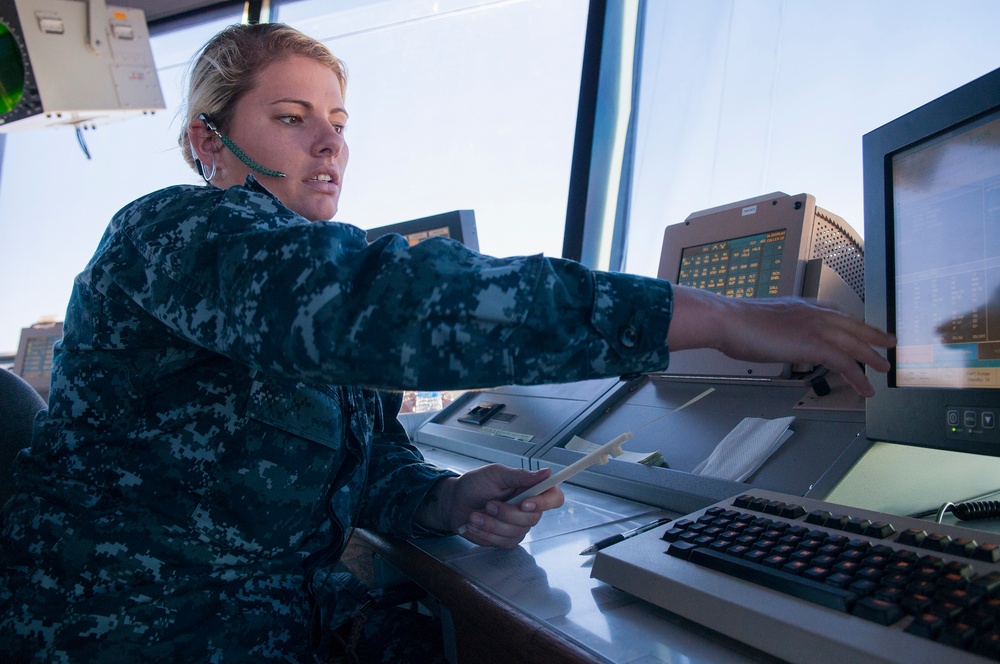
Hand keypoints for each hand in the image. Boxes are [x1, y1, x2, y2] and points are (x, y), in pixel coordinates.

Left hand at [414, 465, 564, 548]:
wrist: (454, 502)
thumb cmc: (475, 484)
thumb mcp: (496, 474)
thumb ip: (520, 476)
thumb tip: (547, 472)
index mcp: (531, 489)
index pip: (554, 498)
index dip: (544, 503)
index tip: (524, 502)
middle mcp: (529, 510)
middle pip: (532, 519)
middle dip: (506, 514)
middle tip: (488, 504)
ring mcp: (518, 527)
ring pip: (515, 532)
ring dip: (491, 524)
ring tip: (474, 515)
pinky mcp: (506, 540)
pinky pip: (502, 542)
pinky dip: (485, 533)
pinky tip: (474, 524)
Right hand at [667, 285, 894, 396]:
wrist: (727, 320)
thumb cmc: (734, 322)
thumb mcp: (758, 320)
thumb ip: (772, 327)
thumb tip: (768, 336)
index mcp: (799, 306)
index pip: (834, 312)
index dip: (851, 321)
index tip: (860, 326)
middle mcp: (812, 312)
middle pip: (852, 324)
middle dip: (873, 334)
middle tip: (889, 342)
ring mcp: (815, 327)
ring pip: (854, 342)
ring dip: (872, 356)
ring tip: (884, 367)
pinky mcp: (813, 344)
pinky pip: (845, 362)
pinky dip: (858, 375)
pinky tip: (865, 387)